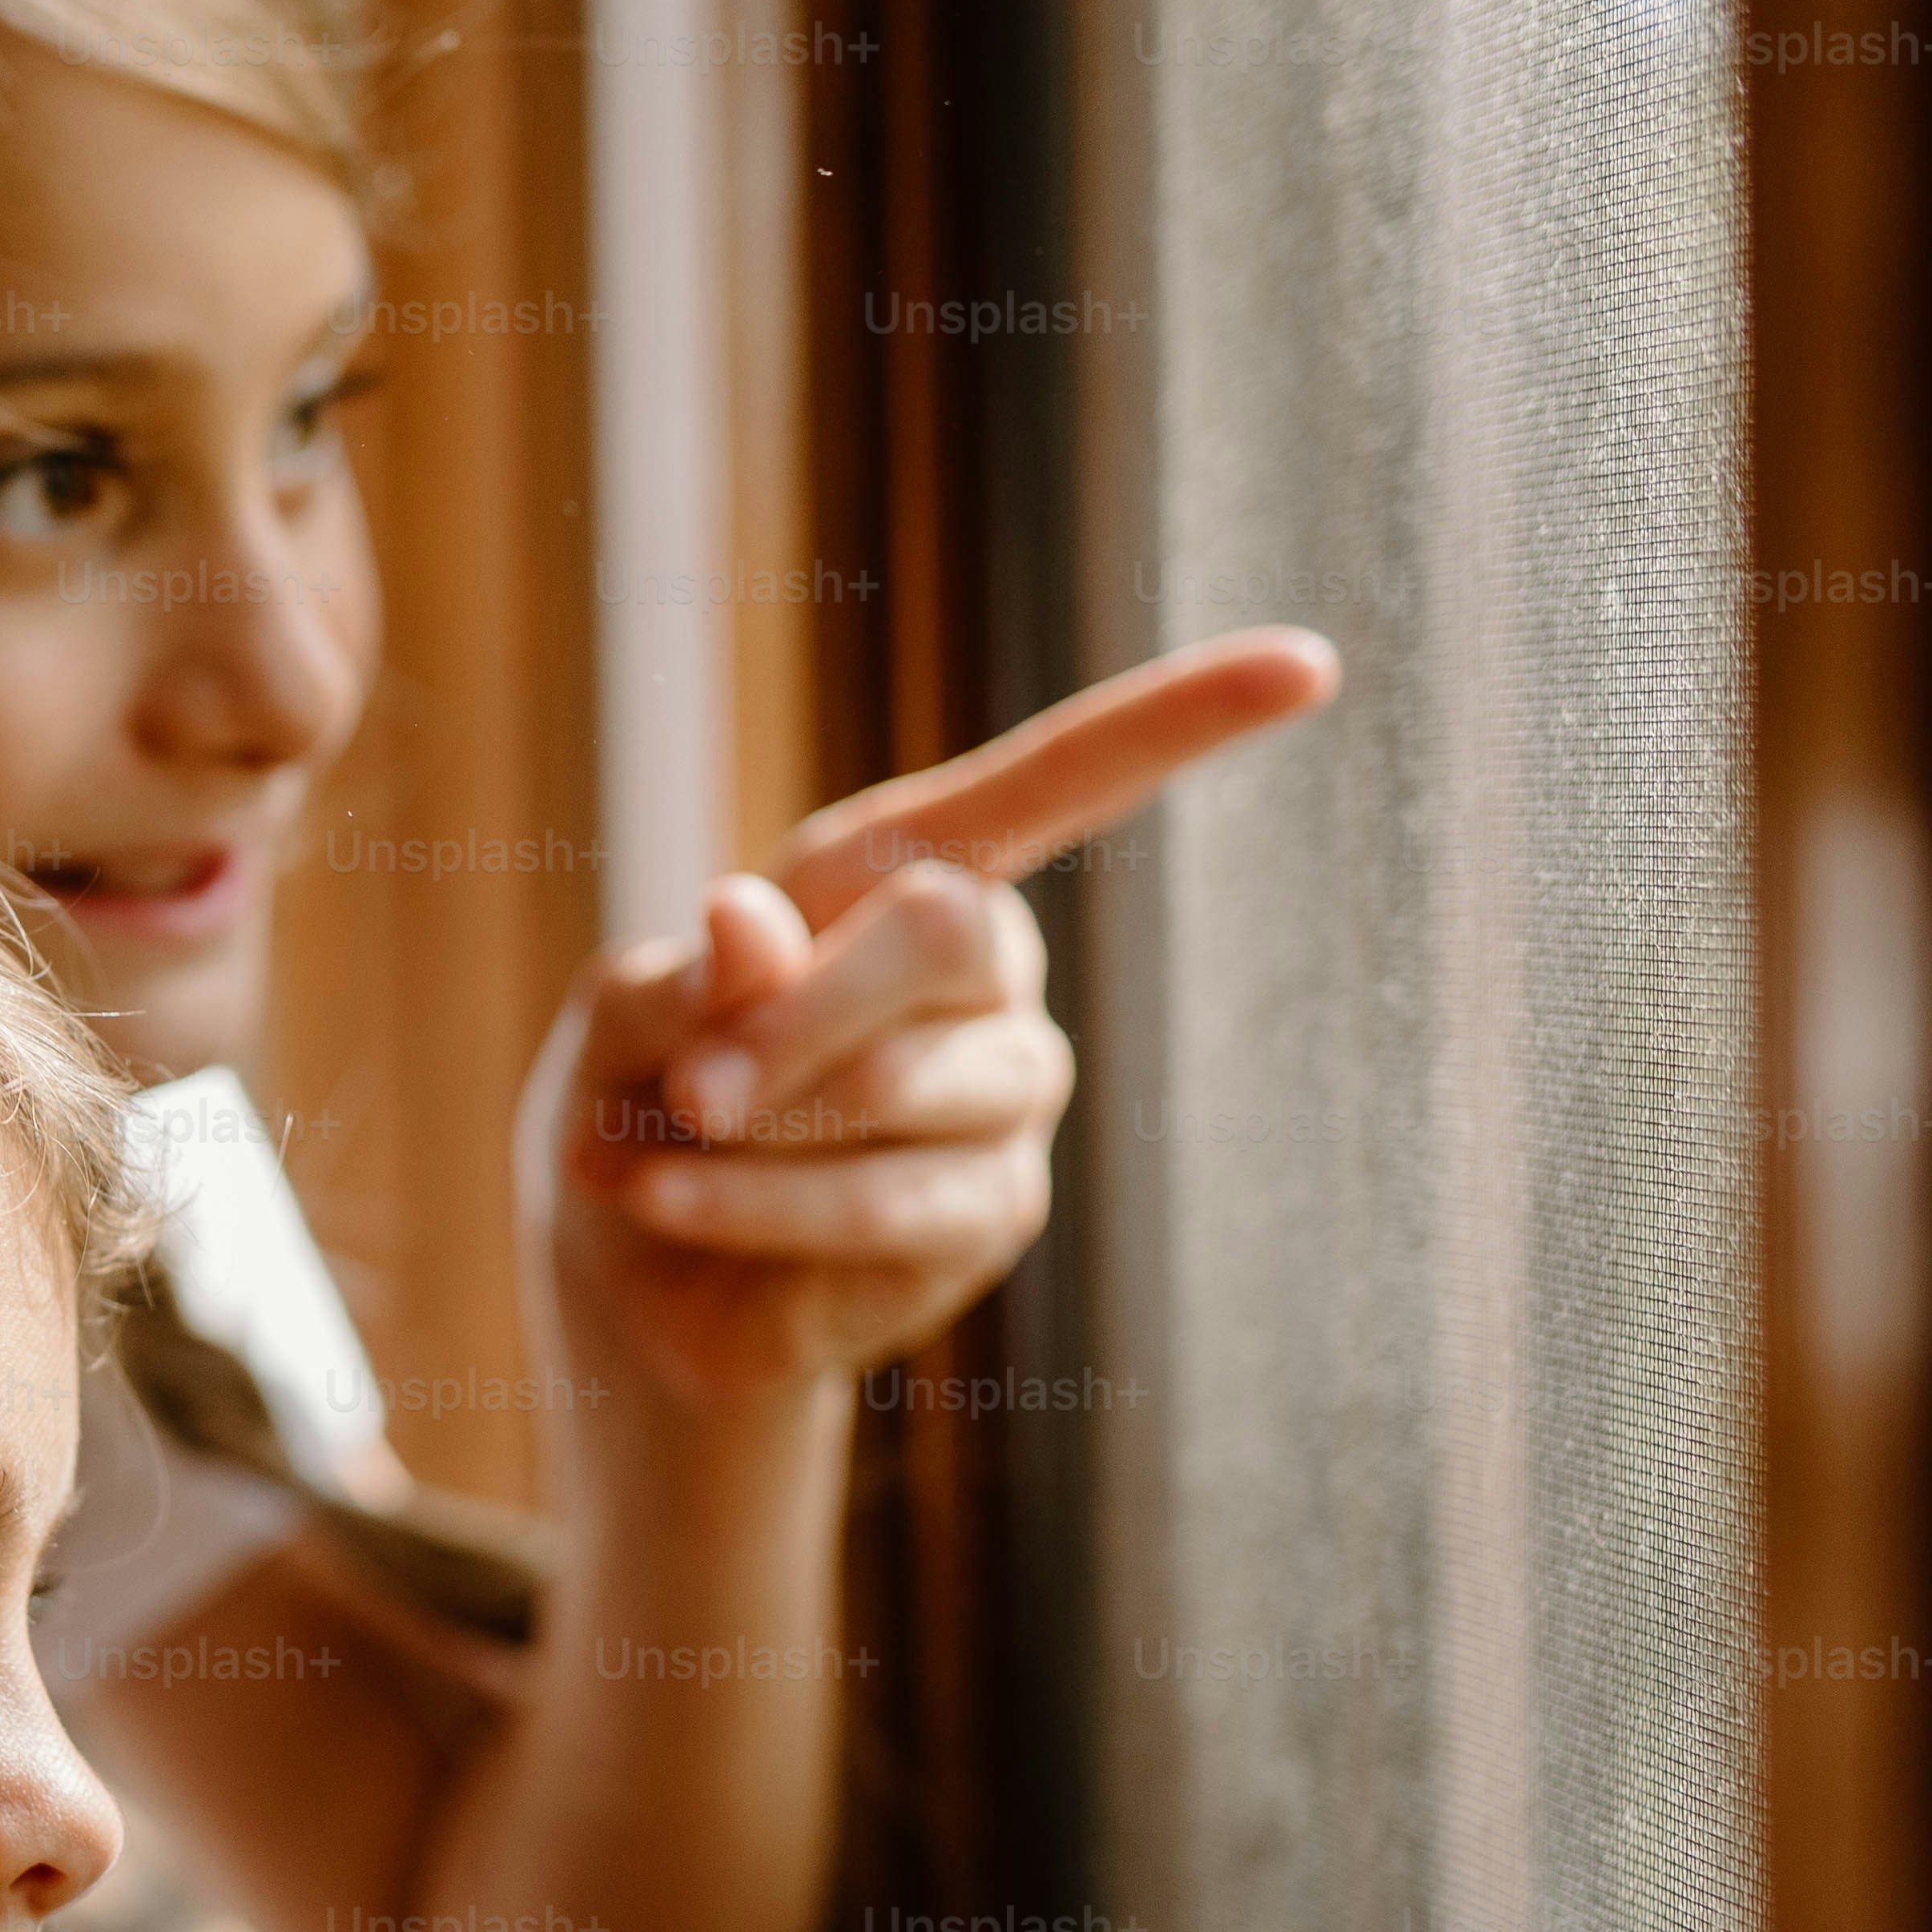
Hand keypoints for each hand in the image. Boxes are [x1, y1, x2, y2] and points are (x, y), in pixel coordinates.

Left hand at [521, 628, 1342, 1417]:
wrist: (643, 1268)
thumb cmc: (640, 1096)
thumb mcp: (624, 1017)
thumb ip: (681, 973)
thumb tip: (748, 919)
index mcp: (911, 871)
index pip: (1060, 781)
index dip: (1178, 720)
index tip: (1307, 664)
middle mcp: (990, 969)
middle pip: (941, 935)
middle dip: (795, 1016)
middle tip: (689, 1086)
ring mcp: (1007, 1092)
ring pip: (899, 1085)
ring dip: (757, 1130)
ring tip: (652, 1148)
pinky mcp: (990, 1210)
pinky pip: (883, 1203)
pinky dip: (753, 1205)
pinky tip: (671, 1202)